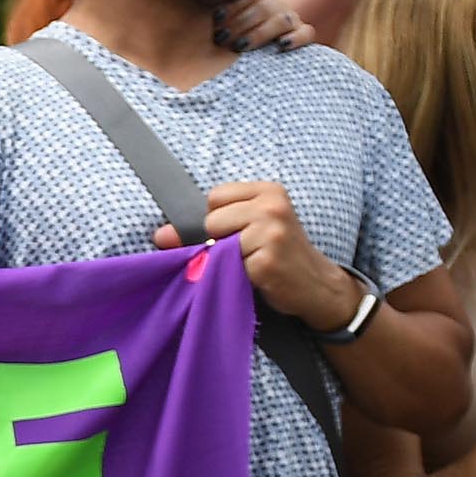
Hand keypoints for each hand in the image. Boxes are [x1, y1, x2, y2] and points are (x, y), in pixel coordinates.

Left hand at [167, 180, 349, 322]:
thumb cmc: (279, 254)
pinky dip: (237, 276)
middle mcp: (272, 206)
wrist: (316, 285)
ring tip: (253, 263)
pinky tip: (260, 276)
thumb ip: (208, 225)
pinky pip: (229, 268)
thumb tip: (159, 235)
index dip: (217, 219)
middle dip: (220, 240)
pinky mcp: (267, 260)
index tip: (238, 232)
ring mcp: (271, 233)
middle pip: (211, 220)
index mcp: (269, 191)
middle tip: (248, 251)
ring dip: (228, 260)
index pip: (214, 197)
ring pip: (217, 244)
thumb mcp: (252, 228)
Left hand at [213, 0, 305, 51]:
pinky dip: (296, 38)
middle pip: (262, 7)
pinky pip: (306, 33)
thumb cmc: (225, 35)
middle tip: (220, 39)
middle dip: (240, 23)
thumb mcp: (216, 22)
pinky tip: (280, 46)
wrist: (250, 53)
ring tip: (239, 46)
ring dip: (259, 33)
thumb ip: (210, 12)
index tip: (215, 18)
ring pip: (281, 19)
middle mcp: (273, 3)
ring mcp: (289, 17)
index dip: (232, 5)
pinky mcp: (301, 34)